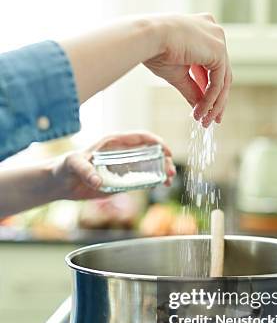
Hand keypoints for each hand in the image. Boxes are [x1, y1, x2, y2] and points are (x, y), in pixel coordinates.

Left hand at [52, 132, 175, 199]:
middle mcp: (122, 153)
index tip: (166, 151)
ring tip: (169, 181)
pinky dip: (154, 180)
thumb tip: (98, 182)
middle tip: (170, 173)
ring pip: (149, 165)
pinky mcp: (122, 180)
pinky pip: (142, 178)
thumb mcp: (73, 165)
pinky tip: (161, 185)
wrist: (61, 182)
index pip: (140, 137)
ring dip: (162, 170)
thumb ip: (84, 171)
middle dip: (164, 160)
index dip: (156, 142)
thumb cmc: (65, 167)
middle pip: (150, 152)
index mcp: (113, 143)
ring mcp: (124, 166)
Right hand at [144, 13, 231, 126]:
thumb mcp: (178, 74)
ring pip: (222, 80)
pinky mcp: (219, 51)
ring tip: (205, 120)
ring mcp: (219, 40)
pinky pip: (218, 82)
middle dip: (217, 99)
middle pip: (222, 74)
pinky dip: (210, 100)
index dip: (210, 88)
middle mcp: (215, 33)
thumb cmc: (156, 50)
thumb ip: (193, 89)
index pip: (213, 66)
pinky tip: (201, 111)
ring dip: (214, 104)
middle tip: (212, 118)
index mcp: (204, 31)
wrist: (149, 37)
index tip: (206, 107)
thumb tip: (200, 107)